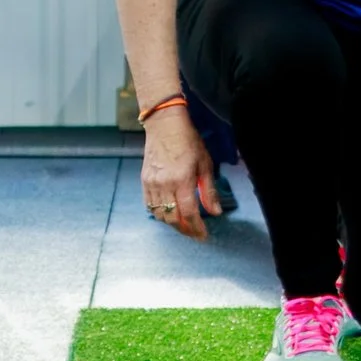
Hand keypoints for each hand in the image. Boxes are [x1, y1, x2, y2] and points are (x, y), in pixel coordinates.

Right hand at [141, 104, 220, 237]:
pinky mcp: (144, 181)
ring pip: (159, 215)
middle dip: (185, 230)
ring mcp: (152, 183)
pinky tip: (169, 212)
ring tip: (183, 224)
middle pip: (173, 219)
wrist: (164, 124)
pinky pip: (149, 205)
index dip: (196, 228)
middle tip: (194, 233)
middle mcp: (164, 185)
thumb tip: (215, 212)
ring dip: (172, 223)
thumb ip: (209, 191)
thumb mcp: (205, 164)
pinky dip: (159, 213)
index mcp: (182, 180)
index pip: (189, 214)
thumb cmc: (189, 141)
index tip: (203, 235)